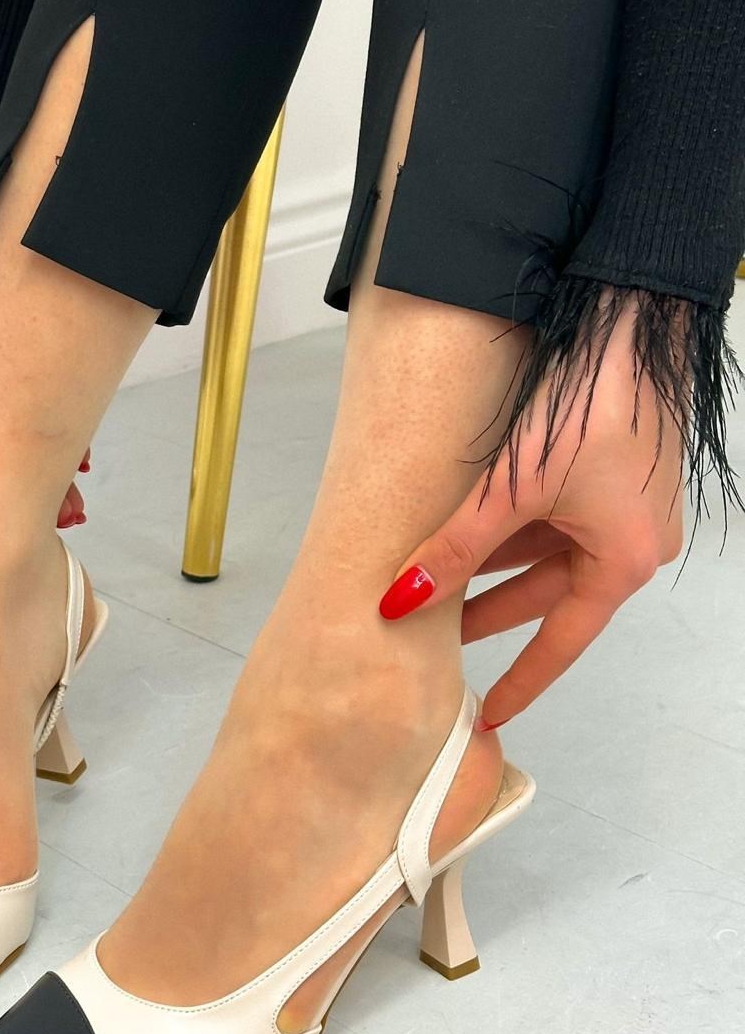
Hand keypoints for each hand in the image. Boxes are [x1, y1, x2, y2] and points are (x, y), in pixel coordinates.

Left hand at [377, 296, 685, 729]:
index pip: (562, 642)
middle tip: (436, 639)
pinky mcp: (615, 472)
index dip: (521, 680)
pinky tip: (471, 529)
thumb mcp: (509, 488)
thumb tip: (399, 600)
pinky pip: (560, 518)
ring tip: (438, 584)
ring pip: (551, 553)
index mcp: (623, 560)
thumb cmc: (585, 407)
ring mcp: (628, 506)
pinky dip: (517, 530)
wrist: (629, 320)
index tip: (489, 714)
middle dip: (490, 614)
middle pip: (551, 596)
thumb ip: (454, 548)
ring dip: (499, 567)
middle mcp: (634, 541)